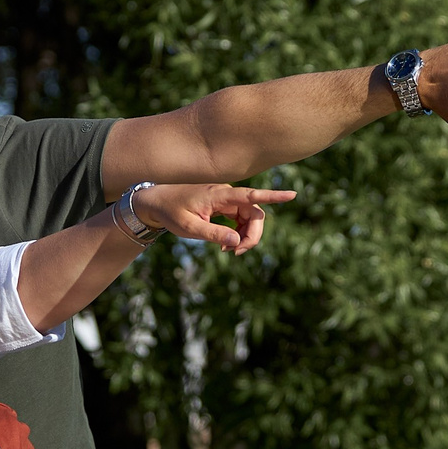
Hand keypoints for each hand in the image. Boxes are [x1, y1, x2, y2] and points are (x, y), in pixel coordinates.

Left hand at [130, 183, 295, 254]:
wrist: (155, 202)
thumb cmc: (170, 212)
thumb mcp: (189, 228)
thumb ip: (213, 234)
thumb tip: (236, 242)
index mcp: (219, 195)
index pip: (251, 195)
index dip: (273, 196)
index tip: (292, 196)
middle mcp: (226, 194)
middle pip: (255, 213)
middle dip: (252, 235)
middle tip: (236, 254)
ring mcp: (226, 200)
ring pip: (249, 218)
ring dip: (245, 236)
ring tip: (228, 251)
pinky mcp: (223, 206)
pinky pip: (240, 219)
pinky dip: (238, 233)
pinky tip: (226, 245)